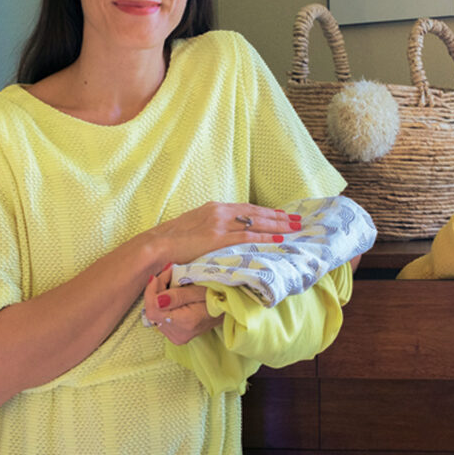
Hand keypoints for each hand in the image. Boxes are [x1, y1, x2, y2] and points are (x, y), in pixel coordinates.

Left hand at [143, 265, 222, 345]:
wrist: (229, 308)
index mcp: (184, 323)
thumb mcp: (198, 290)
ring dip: (159, 297)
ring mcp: (178, 337)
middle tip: (168, 275)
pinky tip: (173, 296)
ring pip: (156, 315)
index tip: (158, 276)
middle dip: (156, 291)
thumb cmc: (217, 295)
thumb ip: (177, 296)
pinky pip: (162, 319)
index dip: (151, 291)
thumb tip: (156, 300)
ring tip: (172, 283)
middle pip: (153, 312)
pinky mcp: (177, 336)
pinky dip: (164, 305)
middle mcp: (179, 335)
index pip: (153, 310)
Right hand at [144, 201, 301, 265]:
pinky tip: (278, 238)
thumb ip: (211, 228)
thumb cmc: (172, 241)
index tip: (282, 215)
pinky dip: (264, 236)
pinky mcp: (216, 238)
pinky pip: (246, 236)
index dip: (266, 212)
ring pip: (255, 222)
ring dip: (277, 225)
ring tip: (295, 228)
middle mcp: (219, 212)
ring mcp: (218, 224)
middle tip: (298, 219)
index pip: (247, 209)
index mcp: (214, 209)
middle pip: (256, 213)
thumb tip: (224, 235)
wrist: (155, 245)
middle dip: (278, 216)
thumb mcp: (195, 228)